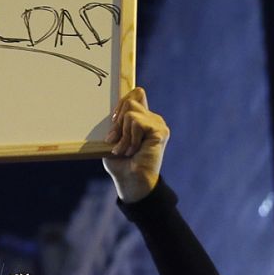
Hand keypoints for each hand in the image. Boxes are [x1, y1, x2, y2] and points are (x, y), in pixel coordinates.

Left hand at [102, 87, 167, 201]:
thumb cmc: (120, 163)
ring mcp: (158, 124)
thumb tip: (114, 111)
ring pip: (131, 113)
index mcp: (141, 118)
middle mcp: (151, 118)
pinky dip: (130, 138)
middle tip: (114, 141)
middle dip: (117, 122)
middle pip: (131, 100)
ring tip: (124, 150)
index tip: (113, 121)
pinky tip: (133, 151)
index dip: (122, 101)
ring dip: (123, 134)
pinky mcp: (160, 131)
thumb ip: (115, 122)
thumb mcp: (112, 139)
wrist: (130, 181)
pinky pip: (137, 123)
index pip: (136, 93)